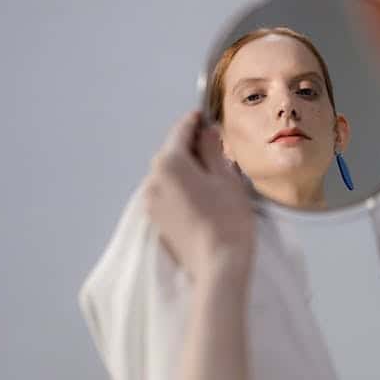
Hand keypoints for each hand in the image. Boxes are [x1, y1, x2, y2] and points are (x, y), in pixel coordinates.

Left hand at [143, 111, 254, 282]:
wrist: (218, 264)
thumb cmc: (227, 219)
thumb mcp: (225, 177)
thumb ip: (212, 149)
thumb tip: (206, 131)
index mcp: (169, 163)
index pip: (181, 131)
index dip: (195, 121)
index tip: (205, 115)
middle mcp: (153, 179)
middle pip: (172, 153)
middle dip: (192, 147)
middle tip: (216, 147)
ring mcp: (151, 202)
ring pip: (169, 175)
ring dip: (187, 169)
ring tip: (212, 174)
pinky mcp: (157, 220)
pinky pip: (168, 193)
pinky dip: (182, 188)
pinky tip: (202, 195)